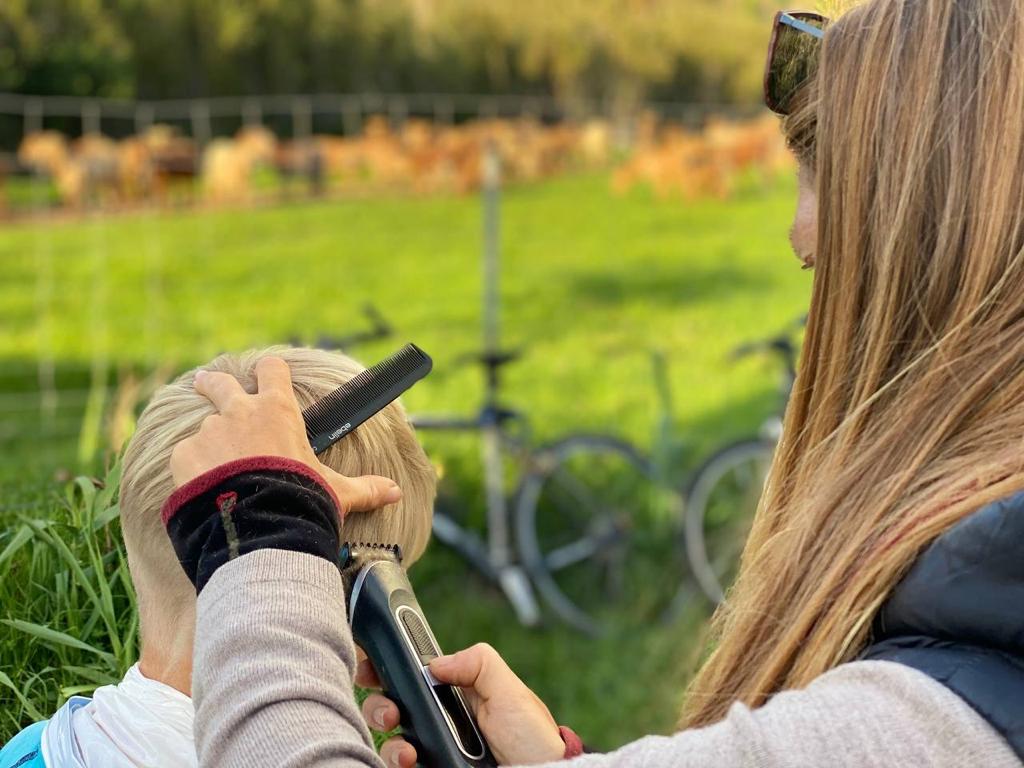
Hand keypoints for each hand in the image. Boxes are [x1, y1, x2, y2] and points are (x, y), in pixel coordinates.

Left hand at [170, 356, 401, 515]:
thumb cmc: (301, 501)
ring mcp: (208, 433)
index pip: (272, 370)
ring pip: (203, 428)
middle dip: (212, 384)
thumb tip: (396, 492)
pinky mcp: (184, 456)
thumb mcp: (337, 493)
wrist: (258, 528)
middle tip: (206, 385)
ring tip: (211, 467)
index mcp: (277, 411)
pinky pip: (185, 457)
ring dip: (208, 441)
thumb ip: (365, 489)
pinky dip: (192, 469)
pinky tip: (201, 489)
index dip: (270, 371)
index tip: (267, 374)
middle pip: (220, 383)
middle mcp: (239, 413)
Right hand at [357, 643, 565, 766]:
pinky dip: (395, 759)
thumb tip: (436, 662)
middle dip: (379, 702)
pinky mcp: (432, 766)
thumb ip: (478, 663)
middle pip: (390, 703)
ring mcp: (433, 747)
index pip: (411, 675)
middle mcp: (439, 718)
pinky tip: (408, 760)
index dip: (388, 668)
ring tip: (406, 747)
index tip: (372, 666)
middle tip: (391, 712)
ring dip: (387, 735)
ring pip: (389, 737)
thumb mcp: (511, 691)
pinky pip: (398, 762)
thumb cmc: (532, 738)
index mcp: (454, 692)